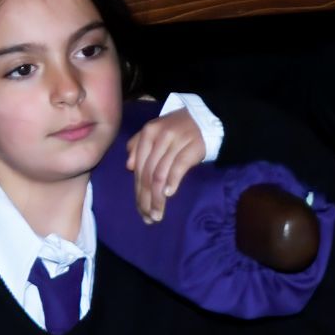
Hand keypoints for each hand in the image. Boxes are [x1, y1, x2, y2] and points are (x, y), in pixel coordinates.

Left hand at [125, 107, 208, 223]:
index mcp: (148, 133)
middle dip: (146, 199)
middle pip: (148, 173)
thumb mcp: (155, 132)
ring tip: (157, 214)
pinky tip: (169, 194)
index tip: (140, 210)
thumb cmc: (177, 129)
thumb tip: (129, 166)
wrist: (206, 116)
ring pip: (161, 174)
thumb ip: (139, 146)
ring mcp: (177, 140)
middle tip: (148, 218)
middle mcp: (160, 136)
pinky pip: (179, 166)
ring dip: (158, 198)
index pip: (139, 168)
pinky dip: (172, 181)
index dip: (138, 191)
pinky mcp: (193, 145)